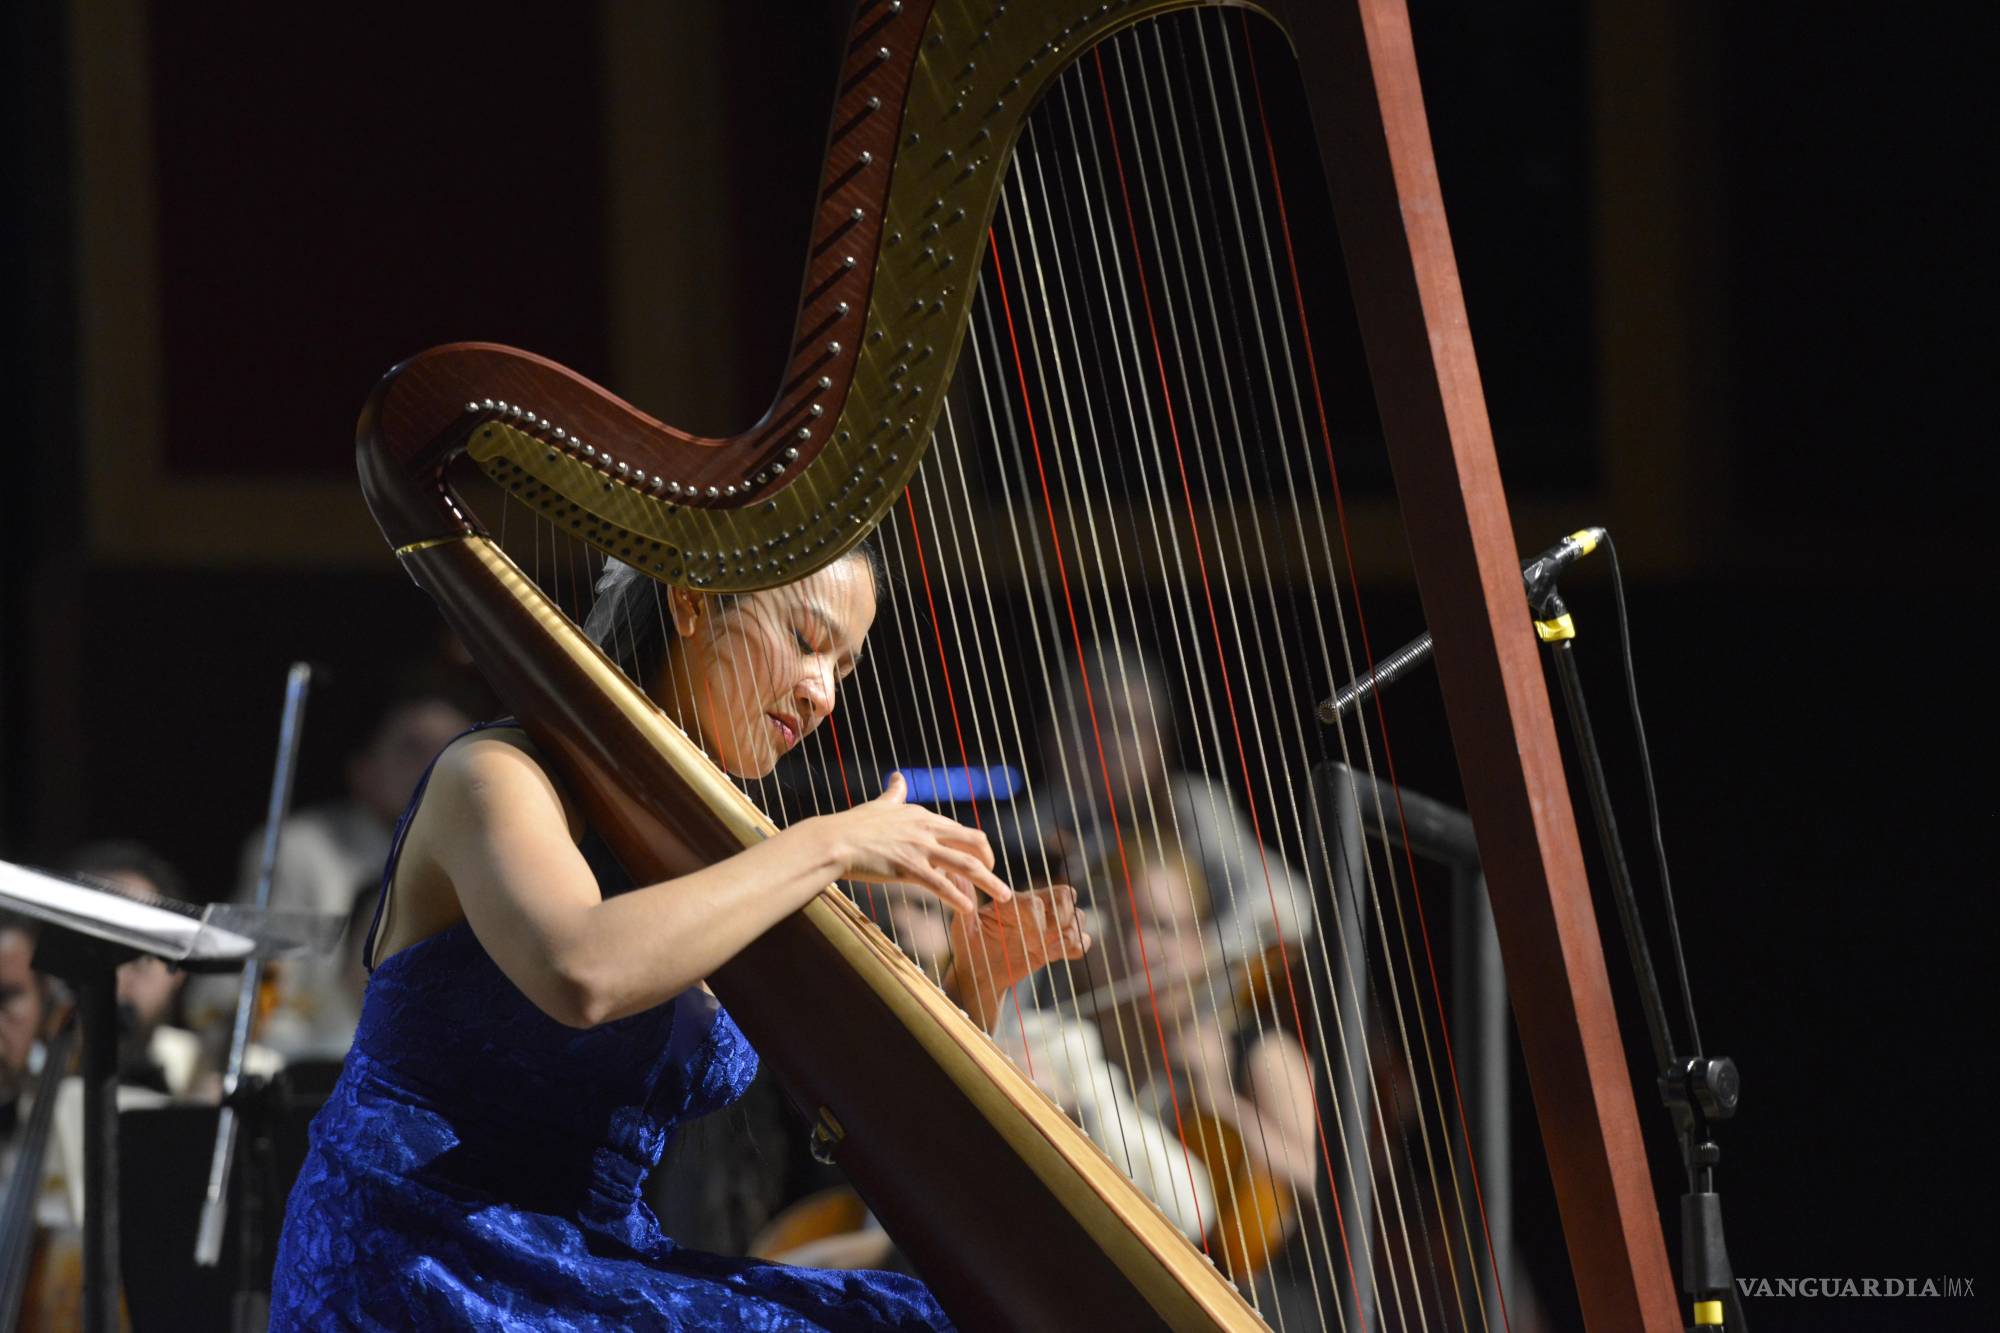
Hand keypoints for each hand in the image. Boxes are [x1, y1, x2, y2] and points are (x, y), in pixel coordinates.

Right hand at [814, 772, 1011, 914]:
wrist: (833, 840)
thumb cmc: (853, 826)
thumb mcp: (880, 804)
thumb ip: (894, 794)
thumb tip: (898, 777)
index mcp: (923, 816)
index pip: (960, 831)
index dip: (974, 850)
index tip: (980, 864)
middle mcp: (927, 829)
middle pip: (974, 842)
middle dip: (991, 862)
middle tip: (997, 882)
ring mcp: (920, 848)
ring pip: (966, 865)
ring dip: (990, 882)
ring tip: (1003, 896)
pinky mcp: (909, 867)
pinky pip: (941, 885)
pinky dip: (958, 899)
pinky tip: (968, 910)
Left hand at [945, 883, 1092, 1030]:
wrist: (979, 975)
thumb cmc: (969, 947)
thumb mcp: (963, 925)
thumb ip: (964, 899)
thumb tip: (953, 872)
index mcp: (1016, 902)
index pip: (1039, 897)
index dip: (1038, 914)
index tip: (1026, 932)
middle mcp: (1036, 911)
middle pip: (1067, 896)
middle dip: (1064, 914)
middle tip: (1048, 935)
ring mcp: (1048, 929)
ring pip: (1079, 917)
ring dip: (1070, 933)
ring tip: (1049, 949)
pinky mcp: (1055, 947)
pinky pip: (1081, 942)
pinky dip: (1077, 947)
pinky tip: (1057, 955)